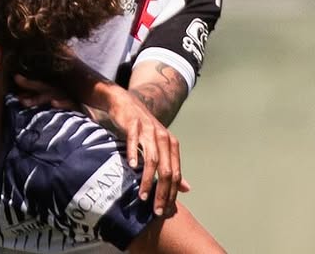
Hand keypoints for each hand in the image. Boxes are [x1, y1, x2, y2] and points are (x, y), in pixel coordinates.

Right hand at [103, 87, 185, 216]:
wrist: (127, 104)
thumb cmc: (144, 129)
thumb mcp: (160, 147)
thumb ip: (172, 167)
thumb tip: (186, 189)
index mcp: (171, 144)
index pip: (175, 173)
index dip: (172, 193)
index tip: (165, 211)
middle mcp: (163, 137)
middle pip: (166, 169)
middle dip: (162, 192)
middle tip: (156, 210)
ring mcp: (148, 130)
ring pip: (152, 158)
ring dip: (148, 179)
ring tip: (143, 196)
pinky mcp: (133, 124)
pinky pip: (135, 140)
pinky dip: (134, 154)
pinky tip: (132, 167)